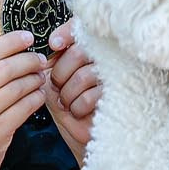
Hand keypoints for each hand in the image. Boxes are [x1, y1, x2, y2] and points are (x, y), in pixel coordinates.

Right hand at [0, 31, 48, 169]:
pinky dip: (35, 98)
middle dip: (27, 60)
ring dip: (34, 79)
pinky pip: (23, 108)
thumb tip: (9, 53)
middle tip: (40, 60)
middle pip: (3, 68)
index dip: (9, 42)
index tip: (28, 37)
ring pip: (16, 87)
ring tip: (41, 77)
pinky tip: (39, 96)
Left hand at [44, 20, 101, 159]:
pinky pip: (92, 95)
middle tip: (59, 87)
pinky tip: (80, 111)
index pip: (81, 28)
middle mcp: (106, 61)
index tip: (54, 44)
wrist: (84, 140)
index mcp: (89, 54)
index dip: (67, 32)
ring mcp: (115, 78)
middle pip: (79, 52)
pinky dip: (79, 107)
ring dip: (69, 94)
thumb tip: (49, 49)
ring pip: (84, 75)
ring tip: (70, 104)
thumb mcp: (54, 86)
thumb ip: (51, 66)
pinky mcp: (119, 96)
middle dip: (61, 74)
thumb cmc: (70, 113)